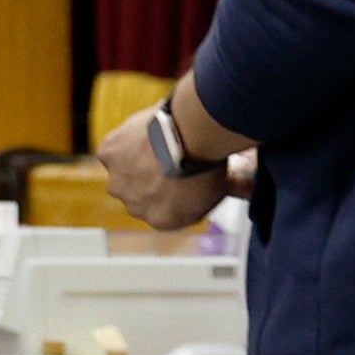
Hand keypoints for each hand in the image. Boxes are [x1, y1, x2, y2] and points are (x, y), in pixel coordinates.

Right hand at [96, 112, 232, 230]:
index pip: (163, 211)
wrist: (190, 135)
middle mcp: (135, 208)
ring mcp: (118, 183)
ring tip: (156, 142)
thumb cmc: (209, 162)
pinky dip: (123, 142)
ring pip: (122, 173)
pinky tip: (142, 132)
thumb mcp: (226, 185)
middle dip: (149, 180)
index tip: (183, 176)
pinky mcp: (107, 156)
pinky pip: (112, 151)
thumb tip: (246, 187)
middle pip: (138, 195)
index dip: (172, 192)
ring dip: (134, 162)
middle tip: (170, 158)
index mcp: (163, 221)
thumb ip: (227, 191)